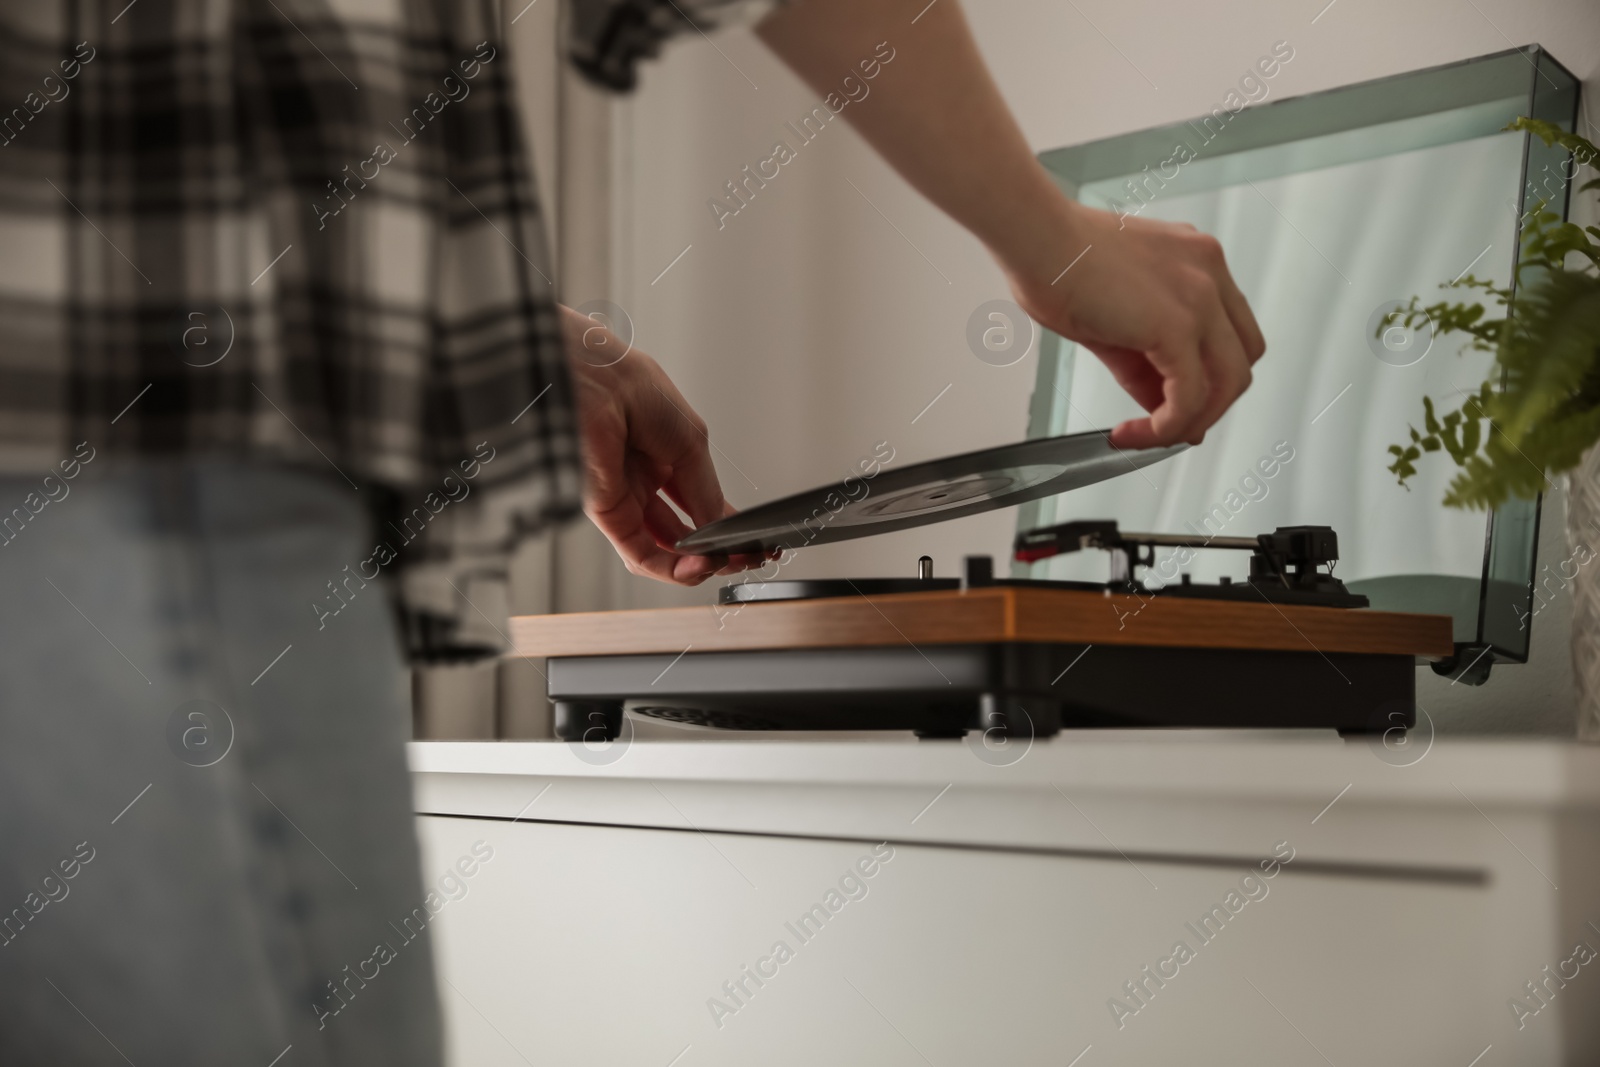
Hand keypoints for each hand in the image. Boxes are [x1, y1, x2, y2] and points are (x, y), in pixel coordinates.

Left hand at [561, 305, 759, 584]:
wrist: (588, 378)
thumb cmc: (630, 387)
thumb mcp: (691, 440)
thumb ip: (706, 490)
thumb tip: (720, 525)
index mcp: (664, 455)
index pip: (699, 504)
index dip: (726, 528)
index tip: (753, 543)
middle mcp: (643, 479)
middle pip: (684, 532)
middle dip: (717, 551)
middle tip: (745, 558)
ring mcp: (624, 497)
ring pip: (663, 549)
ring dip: (696, 565)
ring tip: (723, 562)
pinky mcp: (604, 513)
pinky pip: (640, 552)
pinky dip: (670, 567)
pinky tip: (696, 565)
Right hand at [1006, 200, 1265, 448]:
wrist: (1034, 236)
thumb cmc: (1055, 259)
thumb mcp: (1111, 315)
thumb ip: (1142, 359)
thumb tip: (1157, 401)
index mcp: (1196, 260)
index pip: (1228, 331)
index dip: (1208, 375)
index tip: (1178, 402)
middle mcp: (1208, 271)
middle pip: (1242, 357)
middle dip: (1211, 400)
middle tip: (1173, 425)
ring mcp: (1200, 295)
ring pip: (1229, 380)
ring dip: (1193, 420)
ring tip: (1153, 435)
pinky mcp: (1178, 324)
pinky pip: (1189, 395)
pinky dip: (1166, 425)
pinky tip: (1138, 431)